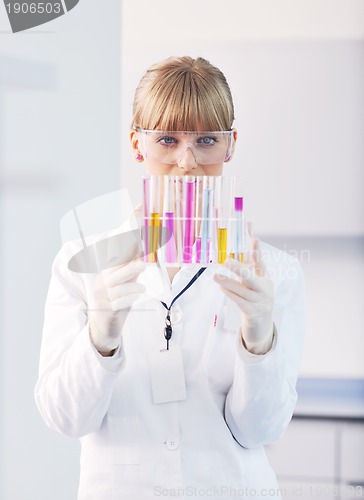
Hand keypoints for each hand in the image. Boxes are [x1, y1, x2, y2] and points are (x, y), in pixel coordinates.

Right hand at [89, 260, 145, 355]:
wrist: (104, 326)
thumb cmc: (115, 302)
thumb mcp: (124, 286)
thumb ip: (131, 273)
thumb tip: (141, 257)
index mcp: (104, 276)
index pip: (114, 262)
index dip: (125, 253)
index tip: (136, 243)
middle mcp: (101, 286)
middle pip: (115, 274)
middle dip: (130, 268)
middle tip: (144, 264)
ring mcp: (102, 299)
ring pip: (119, 289)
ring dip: (134, 287)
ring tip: (142, 289)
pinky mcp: (107, 311)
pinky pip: (119, 303)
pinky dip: (130, 298)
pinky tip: (135, 297)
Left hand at [213, 238, 273, 353]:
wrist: (262, 325)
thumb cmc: (255, 299)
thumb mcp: (255, 284)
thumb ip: (248, 270)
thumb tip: (238, 253)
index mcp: (266, 280)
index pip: (261, 263)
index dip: (257, 251)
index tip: (254, 238)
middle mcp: (265, 290)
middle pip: (251, 278)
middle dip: (239, 269)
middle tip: (227, 260)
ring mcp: (259, 303)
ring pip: (241, 291)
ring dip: (227, 282)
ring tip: (215, 276)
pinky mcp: (252, 313)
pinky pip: (239, 301)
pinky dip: (229, 293)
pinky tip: (221, 287)